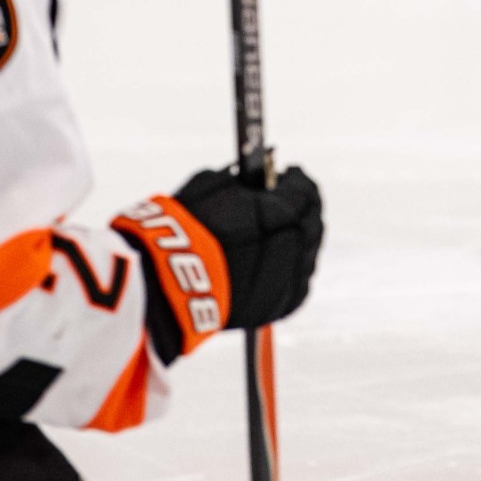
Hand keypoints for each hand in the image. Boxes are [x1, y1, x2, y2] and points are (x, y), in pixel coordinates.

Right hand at [175, 165, 322, 329]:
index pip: (305, 191)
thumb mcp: (213, 187)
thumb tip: (252, 178)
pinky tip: (276, 259)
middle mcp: (293, 247)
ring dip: (297, 239)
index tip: (288, 175)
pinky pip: (297, 281)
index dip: (297, 181)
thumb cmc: (185, 231)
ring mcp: (289, 280)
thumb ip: (243, 182)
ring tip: (276, 231)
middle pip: (311, 223)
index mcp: (281, 213)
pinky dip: (291, 268)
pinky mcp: (281, 306)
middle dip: (300, 209)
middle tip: (284, 201)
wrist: (169, 286)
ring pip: (307, 253)